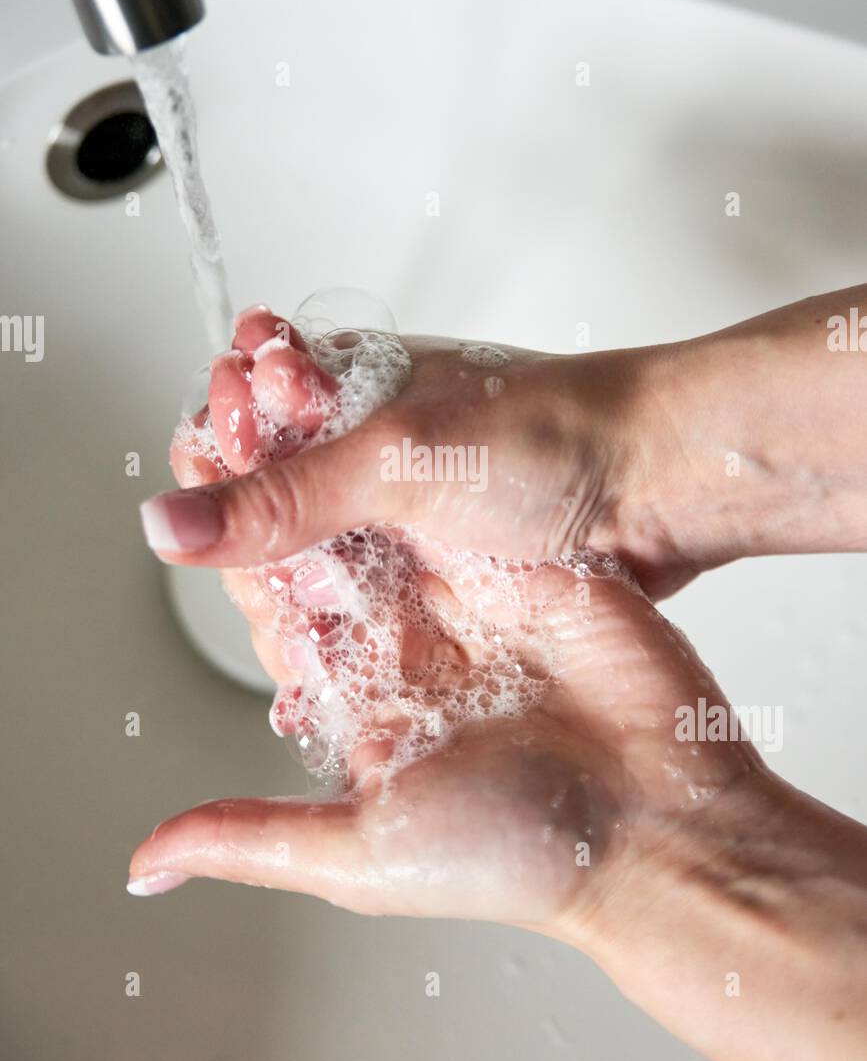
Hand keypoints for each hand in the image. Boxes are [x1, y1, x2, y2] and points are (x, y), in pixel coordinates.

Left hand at [130, 307, 761, 932]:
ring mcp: (467, 602)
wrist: (661, 823)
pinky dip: (407, 464)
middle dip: (274, 491)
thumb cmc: (519, 854)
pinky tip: (364, 411)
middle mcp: (410, 649)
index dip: (231, 555)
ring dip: (331, 464)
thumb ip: (252, 840)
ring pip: (380, 517)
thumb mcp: (361, 853)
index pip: (277, 617)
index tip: (187, 492)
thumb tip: (151, 865)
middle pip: (323, 552)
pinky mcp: (518, 568)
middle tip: (227, 415)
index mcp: (364, 708)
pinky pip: (450, 505)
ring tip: (275, 393)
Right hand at [141, 306, 697, 598]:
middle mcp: (366, 450)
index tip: (220, 494)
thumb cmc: (550, 434)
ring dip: (295, 602)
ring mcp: (403, 511)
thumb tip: (168, 522)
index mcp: (343, 389)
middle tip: (275, 584)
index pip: (235, 422)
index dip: (216, 459)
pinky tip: (323, 671)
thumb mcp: (398, 460)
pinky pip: (366, 600)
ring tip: (298, 644)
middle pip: (264, 505)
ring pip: (312, 562)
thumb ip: (281, 497)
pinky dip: (342, 631)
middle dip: (253, 549)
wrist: (662, 483)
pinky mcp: (438, 563)